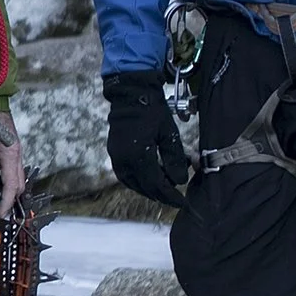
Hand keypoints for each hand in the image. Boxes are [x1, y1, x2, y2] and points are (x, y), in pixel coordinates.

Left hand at [0, 106, 26, 206]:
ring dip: (8, 190)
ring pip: (16, 176)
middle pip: (19, 184)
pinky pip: (10, 168)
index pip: (12, 185)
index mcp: (11, 153)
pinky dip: (4, 178)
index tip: (0, 214)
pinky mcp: (11, 148)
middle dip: (10, 200)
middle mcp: (17, 153)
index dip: (6, 202)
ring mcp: (15, 150)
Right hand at [102, 70, 189, 207]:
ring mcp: (116, 157)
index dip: (170, 195)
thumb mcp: (169, 134)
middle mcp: (124, 160)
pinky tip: (147, 180)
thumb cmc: (152, 111)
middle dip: (160, 195)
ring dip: (148, 190)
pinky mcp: (114, 153)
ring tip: (162, 191)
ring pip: (133, 183)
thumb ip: (174, 159)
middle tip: (174, 198)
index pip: (156, 184)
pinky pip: (125, 176)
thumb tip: (180, 181)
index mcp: (139, 155)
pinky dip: (137, 182)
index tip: (182, 201)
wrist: (131, 94)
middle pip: (144, 187)